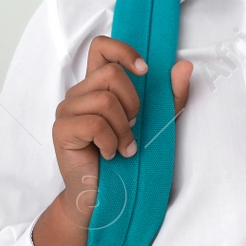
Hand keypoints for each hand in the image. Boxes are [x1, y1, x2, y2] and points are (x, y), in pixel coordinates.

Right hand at [51, 35, 191, 225]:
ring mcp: (67, 111)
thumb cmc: (130, 160)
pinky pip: (94, 123)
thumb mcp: (159, 124)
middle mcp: (79, 94)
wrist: (109, 198)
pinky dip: (110, 141)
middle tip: (132, 127)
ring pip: (104, 99)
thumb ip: (171, 96)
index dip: (123, 50)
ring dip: (123, 128)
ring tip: (122, 146)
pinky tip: (110, 154)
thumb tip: (184, 66)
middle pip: (111, 74)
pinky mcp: (62, 131)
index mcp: (97, 86)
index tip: (145, 70)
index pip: (101, 47)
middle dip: (132, 103)